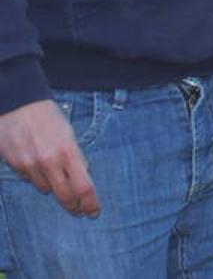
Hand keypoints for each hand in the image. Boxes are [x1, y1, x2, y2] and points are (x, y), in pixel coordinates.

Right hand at [0, 100, 100, 216]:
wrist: (19, 104)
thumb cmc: (48, 117)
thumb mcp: (70, 134)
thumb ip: (76, 157)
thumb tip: (84, 176)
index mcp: (68, 151)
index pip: (84, 186)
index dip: (90, 203)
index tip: (94, 211)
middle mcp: (50, 162)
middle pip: (66, 196)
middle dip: (74, 206)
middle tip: (80, 210)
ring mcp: (31, 166)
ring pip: (46, 190)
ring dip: (54, 188)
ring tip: (56, 175)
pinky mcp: (16, 166)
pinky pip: (30, 180)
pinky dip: (37, 177)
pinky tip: (38, 164)